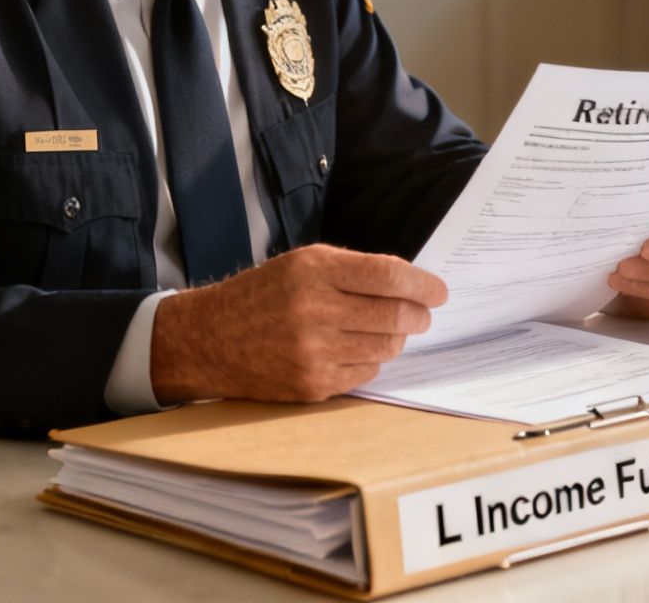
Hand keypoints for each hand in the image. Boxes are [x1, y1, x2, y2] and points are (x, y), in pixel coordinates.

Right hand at [149, 244, 446, 403]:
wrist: (210, 339)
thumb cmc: (263, 295)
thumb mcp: (301, 264)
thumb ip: (353, 269)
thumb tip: (410, 282)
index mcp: (313, 271)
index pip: (388, 275)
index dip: (422, 284)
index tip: (439, 290)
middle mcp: (314, 310)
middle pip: (395, 314)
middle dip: (419, 315)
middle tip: (423, 314)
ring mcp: (313, 352)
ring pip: (386, 347)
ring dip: (395, 338)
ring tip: (387, 329)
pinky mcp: (312, 384)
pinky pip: (366, 373)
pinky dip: (371, 360)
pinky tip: (356, 349)